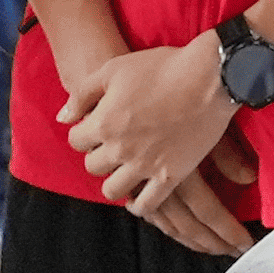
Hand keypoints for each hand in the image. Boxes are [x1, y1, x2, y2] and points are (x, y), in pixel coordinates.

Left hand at [63, 42, 246, 249]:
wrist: (209, 77)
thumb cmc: (161, 67)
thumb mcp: (113, 70)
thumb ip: (82, 94)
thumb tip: (63, 118)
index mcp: (103, 123)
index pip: (75, 141)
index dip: (82, 133)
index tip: (94, 128)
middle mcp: (120, 149)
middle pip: (92, 166)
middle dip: (98, 155)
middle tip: (111, 147)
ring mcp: (145, 166)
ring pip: (114, 190)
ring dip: (114, 181)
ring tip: (123, 171)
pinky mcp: (170, 176)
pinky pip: (147, 204)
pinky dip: (139, 204)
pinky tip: (139, 195)